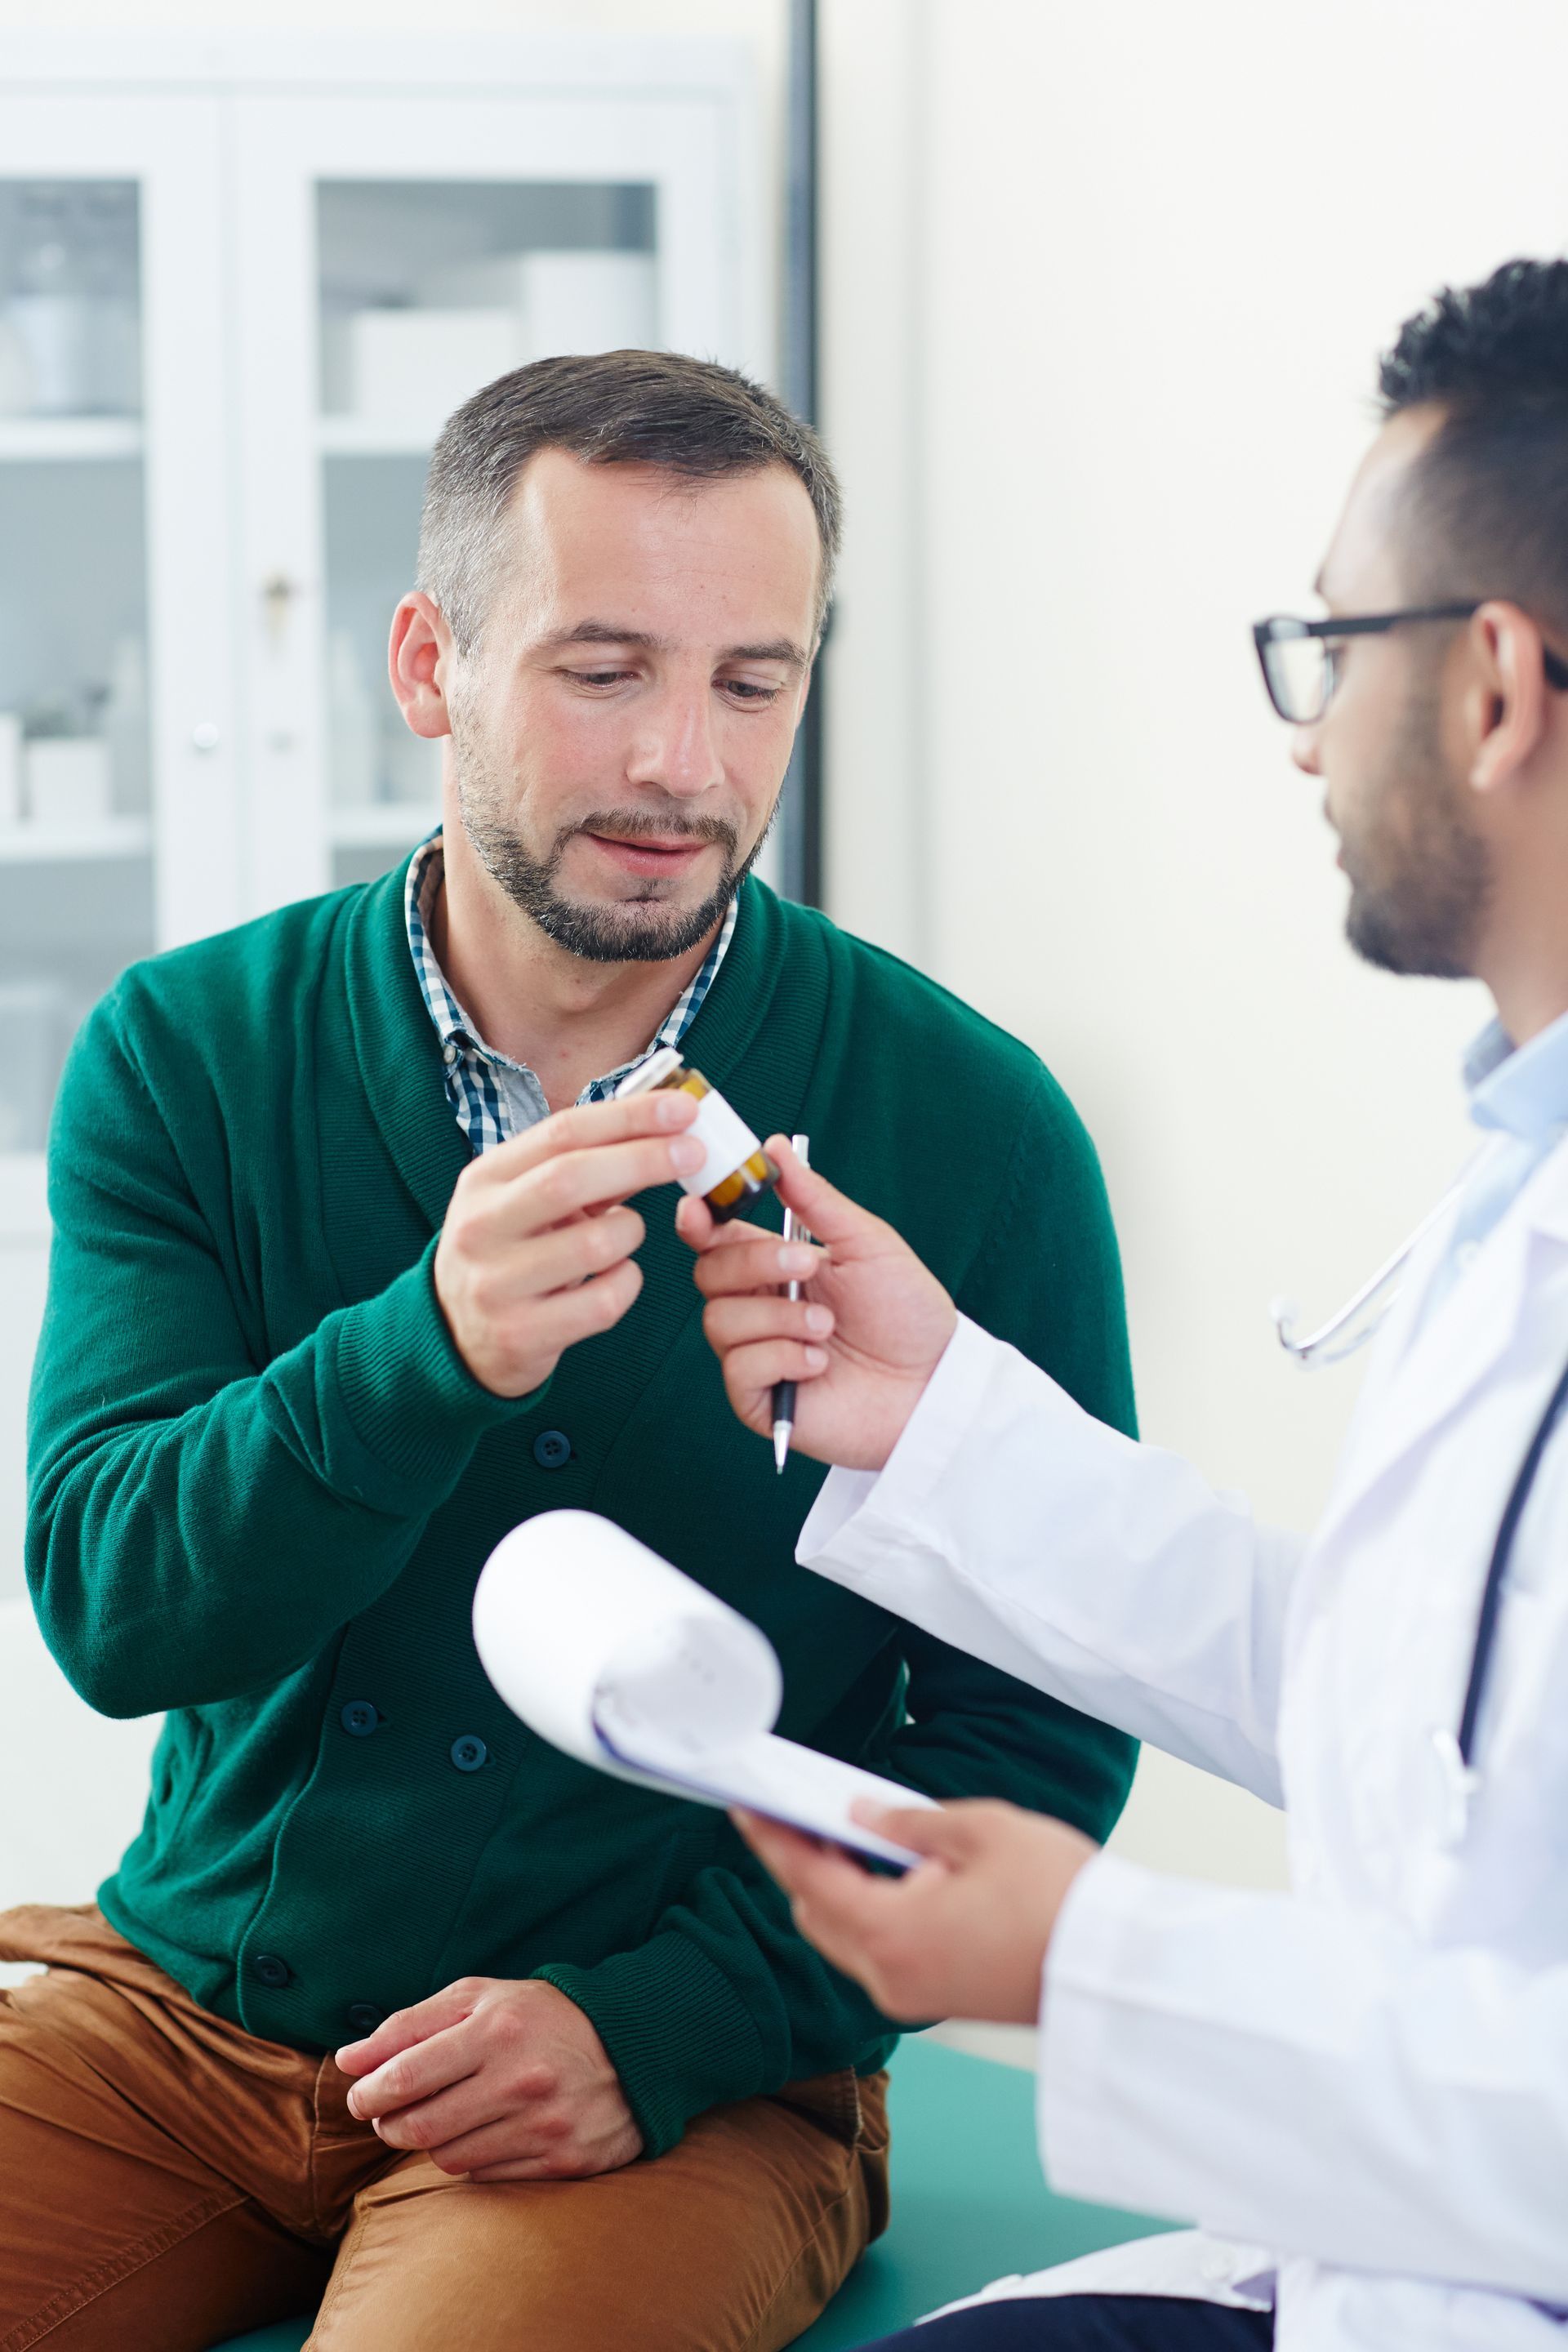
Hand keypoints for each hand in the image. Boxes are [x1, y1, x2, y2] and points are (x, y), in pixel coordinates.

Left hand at [335, 1976, 642, 2180]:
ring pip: (449, 2158)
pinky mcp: (564, 2161)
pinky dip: (472, 2160)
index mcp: (496, 2030)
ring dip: (431, 2143)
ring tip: (440, 2118)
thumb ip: (410, 2025)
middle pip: (419, 2128)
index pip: (404, 2078)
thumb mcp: (479, 1998)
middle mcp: (520, 2080)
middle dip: (389, 2125)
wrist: (636, 2043)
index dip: (368, 2095)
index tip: (362, 2096)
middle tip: (389, 2115)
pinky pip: (487, 2176)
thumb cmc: (541, 2016)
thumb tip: (347, 2060)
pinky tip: (482, 2133)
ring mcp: (544, 2126)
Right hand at [435, 1092, 704, 1396]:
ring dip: (632, 1231)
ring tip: (625, 1233)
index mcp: (483, 1178)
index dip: (628, 1116)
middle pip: (570, 1178)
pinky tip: (616, 1278)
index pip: (561, 1132)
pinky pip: (605, 1301)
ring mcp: (496, 1283)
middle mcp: (481, 1226)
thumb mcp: (531, 1200)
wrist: (458, 1337)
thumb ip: (590, 1167)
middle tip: (695, 1153)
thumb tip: (667, 1129)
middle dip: (643, 1159)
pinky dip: (627, 1282)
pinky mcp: (520, 1334)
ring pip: (596, 1245)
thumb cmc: (513, 1251)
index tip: (682, 1107)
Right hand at [677, 1138, 957, 1471]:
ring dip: (779, 1318)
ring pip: (720, 1321)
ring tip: (826, 1327)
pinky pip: (740, 1368)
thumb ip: (815, 1200)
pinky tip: (819, 1363)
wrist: (932, 1382)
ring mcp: (755, 1353)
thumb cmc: (905, 1313)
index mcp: (775, 1267)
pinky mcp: (759, 1398)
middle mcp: (758, 1307)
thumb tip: (776, 1147)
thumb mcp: (866, 1243)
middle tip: (808, 1266)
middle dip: (755, 1263)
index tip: (698, 1209)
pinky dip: (781, 1358)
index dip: (699, 1222)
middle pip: (709, 1273)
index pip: (717, 1239)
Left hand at [733, 1800, 1095, 2024]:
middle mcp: (890, 1976)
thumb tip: (861, 1815)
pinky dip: (867, 1912)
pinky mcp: (937, 1998)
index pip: (807, 1879)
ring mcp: (913, 1995)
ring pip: (845, 1937)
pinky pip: (878, 1953)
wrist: (1118, 1968)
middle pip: (816, 1914)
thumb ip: (910, 1821)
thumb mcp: (982, 1830)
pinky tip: (882, 1873)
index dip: (771, 1838)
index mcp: (891, 1933)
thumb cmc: (1060, 1897)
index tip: (745, 1806)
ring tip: (838, 1832)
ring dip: (835, 1888)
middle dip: (800, 1861)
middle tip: (792, 1808)